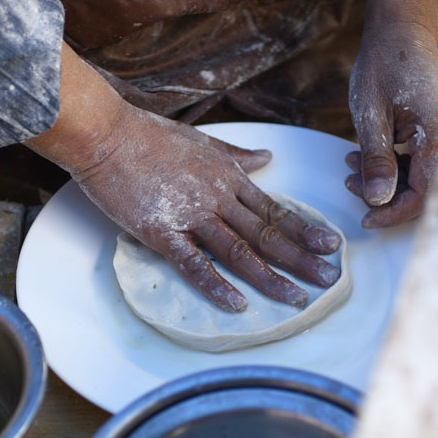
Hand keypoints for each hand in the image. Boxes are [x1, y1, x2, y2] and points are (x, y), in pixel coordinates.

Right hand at [25, 43, 340, 312]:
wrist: (107, 134)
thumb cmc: (149, 135)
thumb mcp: (203, 140)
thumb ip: (236, 154)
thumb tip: (267, 157)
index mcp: (228, 177)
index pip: (274, 208)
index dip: (304, 229)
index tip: (330, 245)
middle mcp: (217, 198)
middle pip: (267, 233)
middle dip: (301, 258)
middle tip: (330, 280)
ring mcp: (190, 215)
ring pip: (239, 251)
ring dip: (270, 277)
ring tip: (296, 298)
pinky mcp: (161, 231)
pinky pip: (193, 263)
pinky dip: (216, 284)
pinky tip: (237, 304)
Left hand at [347, 0, 437, 228]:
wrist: (401, 32)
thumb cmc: (384, 65)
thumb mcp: (370, 116)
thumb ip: (376, 160)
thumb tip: (377, 202)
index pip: (424, 195)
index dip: (393, 214)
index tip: (365, 219)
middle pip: (426, 192)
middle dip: (386, 196)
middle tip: (351, 183)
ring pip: (422, 179)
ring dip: (386, 180)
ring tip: (351, 164)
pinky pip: (422, 164)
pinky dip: (394, 166)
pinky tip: (364, 156)